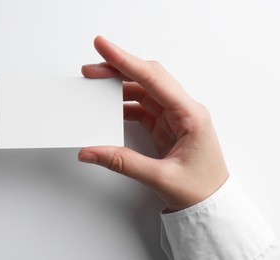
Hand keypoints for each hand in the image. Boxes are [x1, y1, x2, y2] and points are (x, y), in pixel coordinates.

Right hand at [78, 36, 228, 211]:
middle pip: (147, 78)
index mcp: (190, 115)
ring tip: (95, 85)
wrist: (212, 204)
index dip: (125, 61)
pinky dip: (124, 105)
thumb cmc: (200, 189)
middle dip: (118, 69)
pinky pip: (142, 107)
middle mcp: (183, 110)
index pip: (153, 79)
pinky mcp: (166, 125)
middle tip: (92, 69)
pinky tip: (109, 106)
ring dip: (119, 86)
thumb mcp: (160, 177)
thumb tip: (90, 151)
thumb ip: (122, 162)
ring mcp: (174, 117)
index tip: (104, 47)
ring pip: (143, 90)